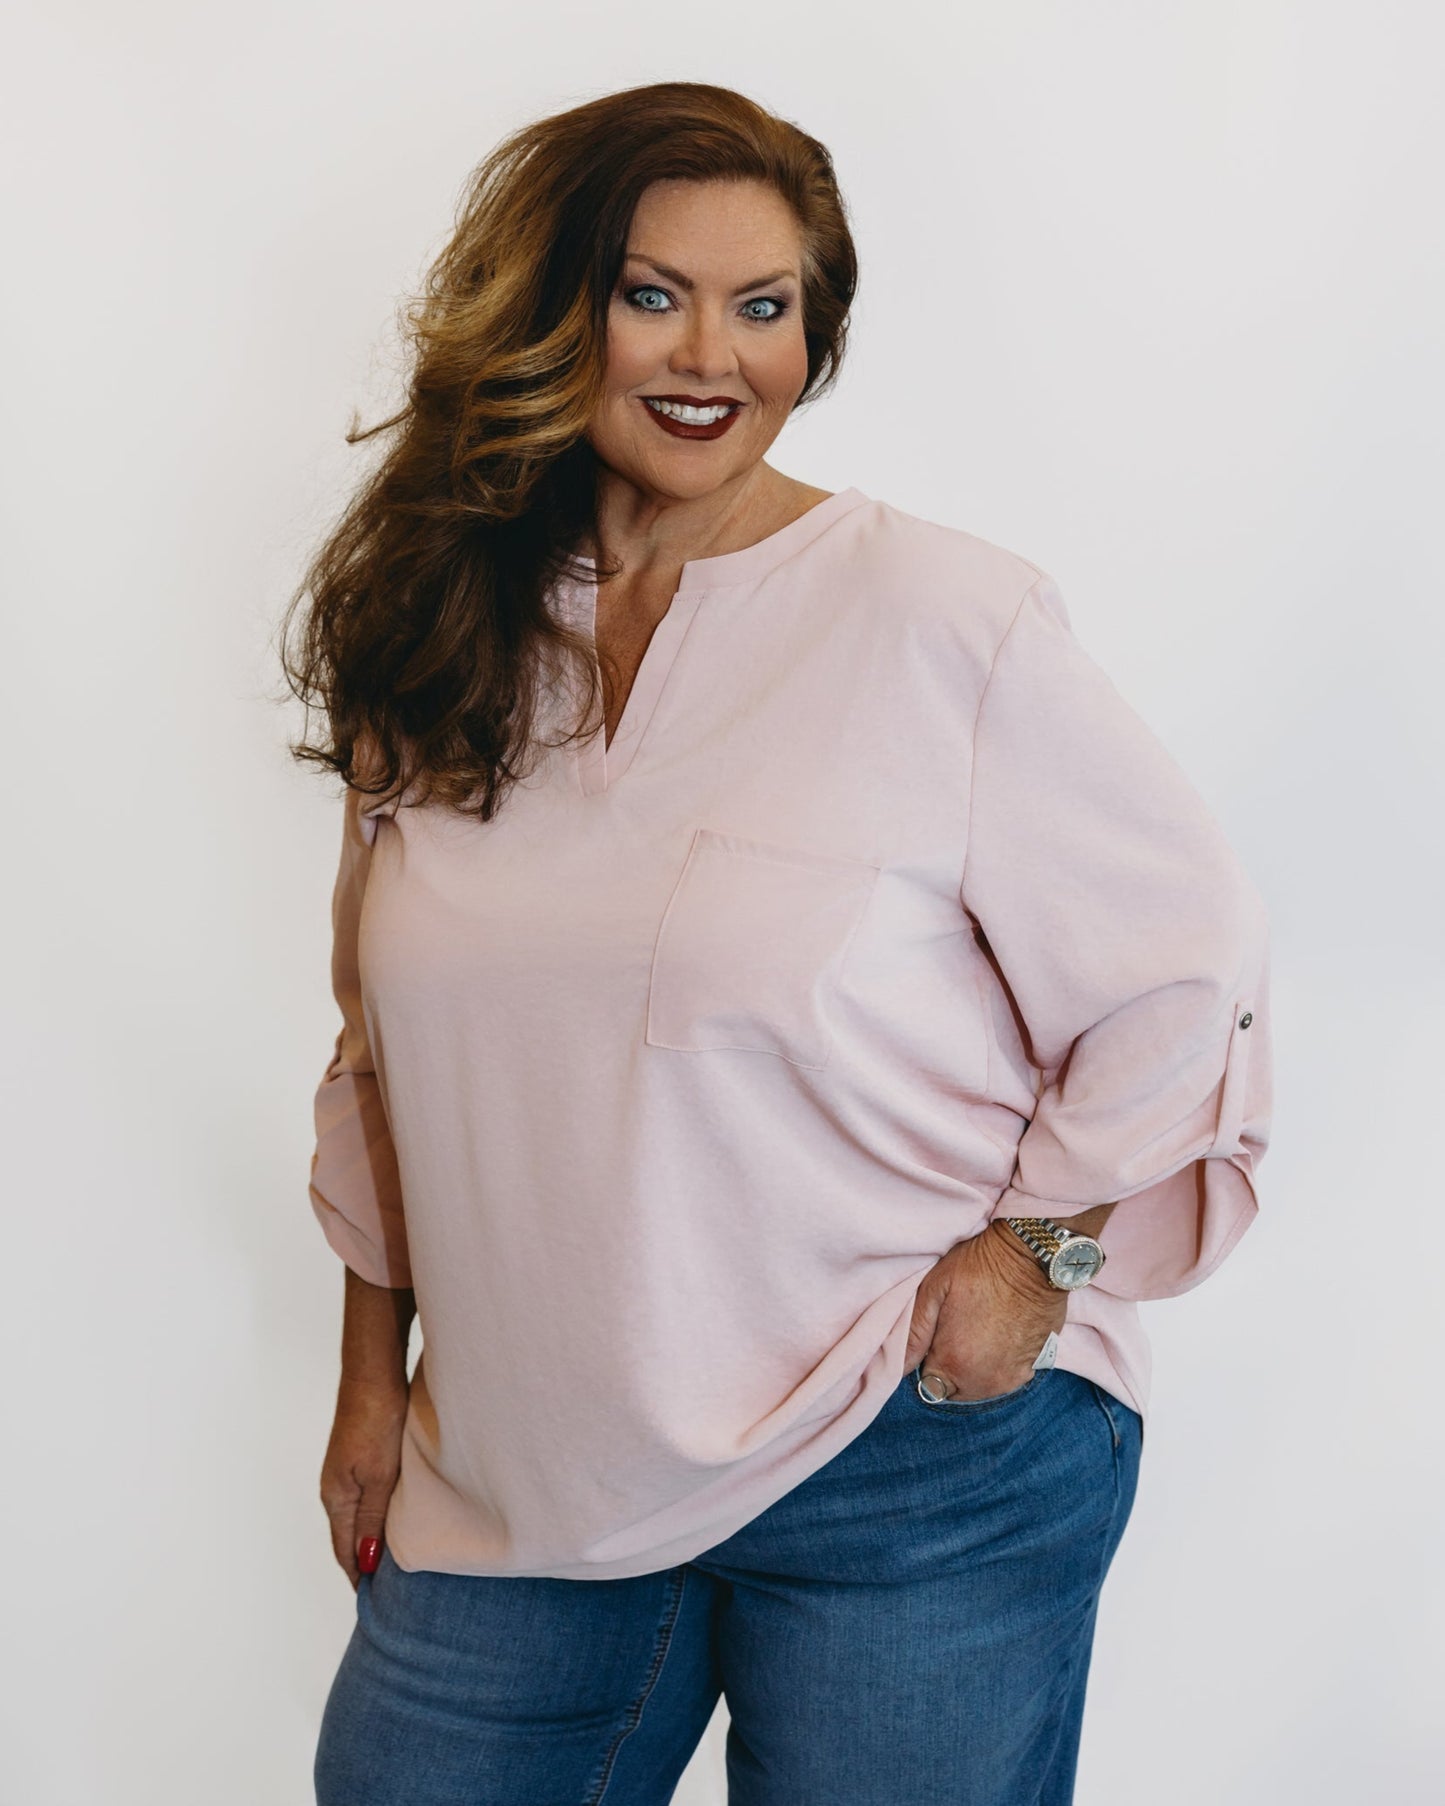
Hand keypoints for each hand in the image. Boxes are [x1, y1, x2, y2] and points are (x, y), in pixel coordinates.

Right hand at [320, 1374, 409, 1588]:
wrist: (374, 1375)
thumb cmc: (377, 1422)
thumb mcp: (378, 1476)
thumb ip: (372, 1518)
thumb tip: (367, 1561)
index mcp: (336, 1497)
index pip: (343, 1550)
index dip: (358, 1575)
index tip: (374, 1601)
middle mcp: (335, 1488)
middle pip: (348, 1536)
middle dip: (364, 1562)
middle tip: (389, 1588)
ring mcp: (346, 1471)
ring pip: (357, 1516)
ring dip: (372, 1537)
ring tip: (395, 1559)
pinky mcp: (359, 1456)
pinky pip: (366, 1497)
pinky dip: (377, 1514)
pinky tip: (395, 1517)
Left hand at [904, 1222, 1066, 1401]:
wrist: (1034, 1255)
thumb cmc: (980, 1266)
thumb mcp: (935, 1288)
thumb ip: (914, 1331)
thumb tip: (899, 1365)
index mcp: (954, 1363)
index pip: (929, 1384)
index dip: (928, 1360)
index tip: (936, 1338)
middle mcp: (984, 1380)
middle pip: (955, 1389)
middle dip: (950, 1368)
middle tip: (957, 1331)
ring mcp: (1012, 1376)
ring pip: (981, 1387)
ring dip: (975, 1369)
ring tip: (979, 1332)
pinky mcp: (1035, 1366)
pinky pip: (1007, 1377)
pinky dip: (1000, 1364)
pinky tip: (1001, 1336)